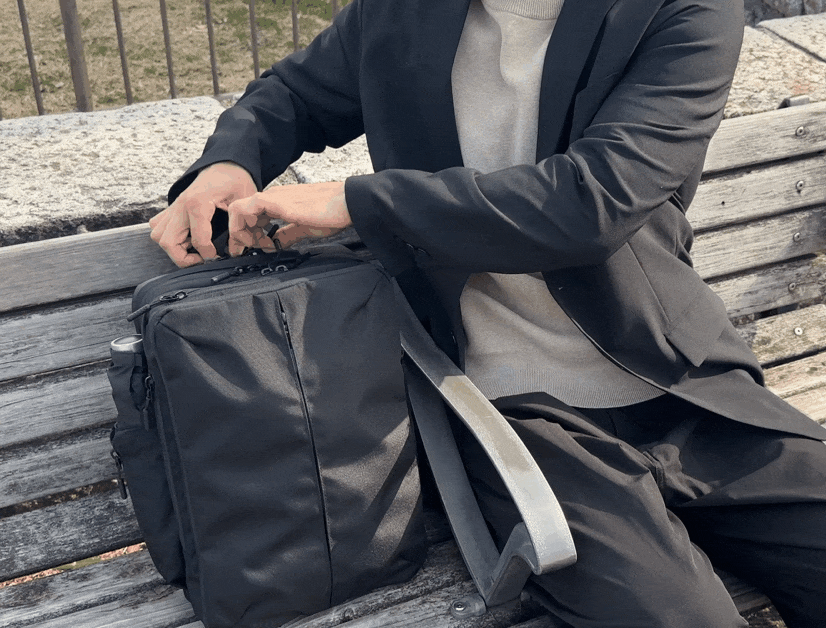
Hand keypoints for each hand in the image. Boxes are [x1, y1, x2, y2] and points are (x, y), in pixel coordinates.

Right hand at [150, 162, 256, 266]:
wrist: (226, 164)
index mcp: (198, 203)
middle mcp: (181, 205)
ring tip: (194, 249)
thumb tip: (235, 251)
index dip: (209, 255)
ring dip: (174, 248)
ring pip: (158, 235)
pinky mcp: (172, 208)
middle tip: (202, 259)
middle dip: (184, 258)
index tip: (218, 258)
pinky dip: (169, 237)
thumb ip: (240, 227)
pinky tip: (187, 238)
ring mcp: (174, 206)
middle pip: (167, 241)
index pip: (197, 240)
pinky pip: (158, 226)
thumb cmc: (235, 180)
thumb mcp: (244, 202)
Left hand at [226, 181, 349, 255]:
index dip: (247, 233)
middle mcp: (272, 197)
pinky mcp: (273, 201)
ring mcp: (271, 197)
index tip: (253, 249)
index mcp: (279, 202)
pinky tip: (254, 239)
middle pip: (241, 212)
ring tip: (250, 247)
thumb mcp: (304, 228)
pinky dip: (242, 225)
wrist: (345, 203)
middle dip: (239, 235)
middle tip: (245, 251)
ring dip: (239, 231)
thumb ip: (287, 235)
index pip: (252, 215)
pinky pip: (243, 209)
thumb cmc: (331, 213)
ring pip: (238, 210)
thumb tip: (274, 244)